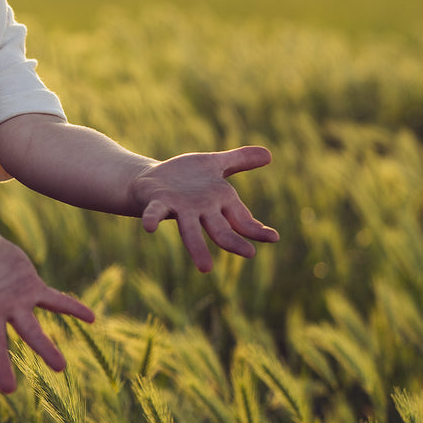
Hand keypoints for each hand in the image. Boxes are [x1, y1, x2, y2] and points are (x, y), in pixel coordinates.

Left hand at [132, 145, 278, 272]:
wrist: (150, 179)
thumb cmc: (185, 177)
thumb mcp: (214, 163)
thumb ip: (239, 160)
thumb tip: (270, 154)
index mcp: (219, 202)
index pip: (241, 219)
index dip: (255, 229)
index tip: (273, 237)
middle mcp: (201, 210)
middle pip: (220, 230)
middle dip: (233, 241)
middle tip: (249, 253)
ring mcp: (180, 209)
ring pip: (190, 230)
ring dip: (197, 248)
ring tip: (205, 268)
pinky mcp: (157, 203)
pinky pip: (154, 213)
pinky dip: (152, 219)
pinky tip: (149, 227)